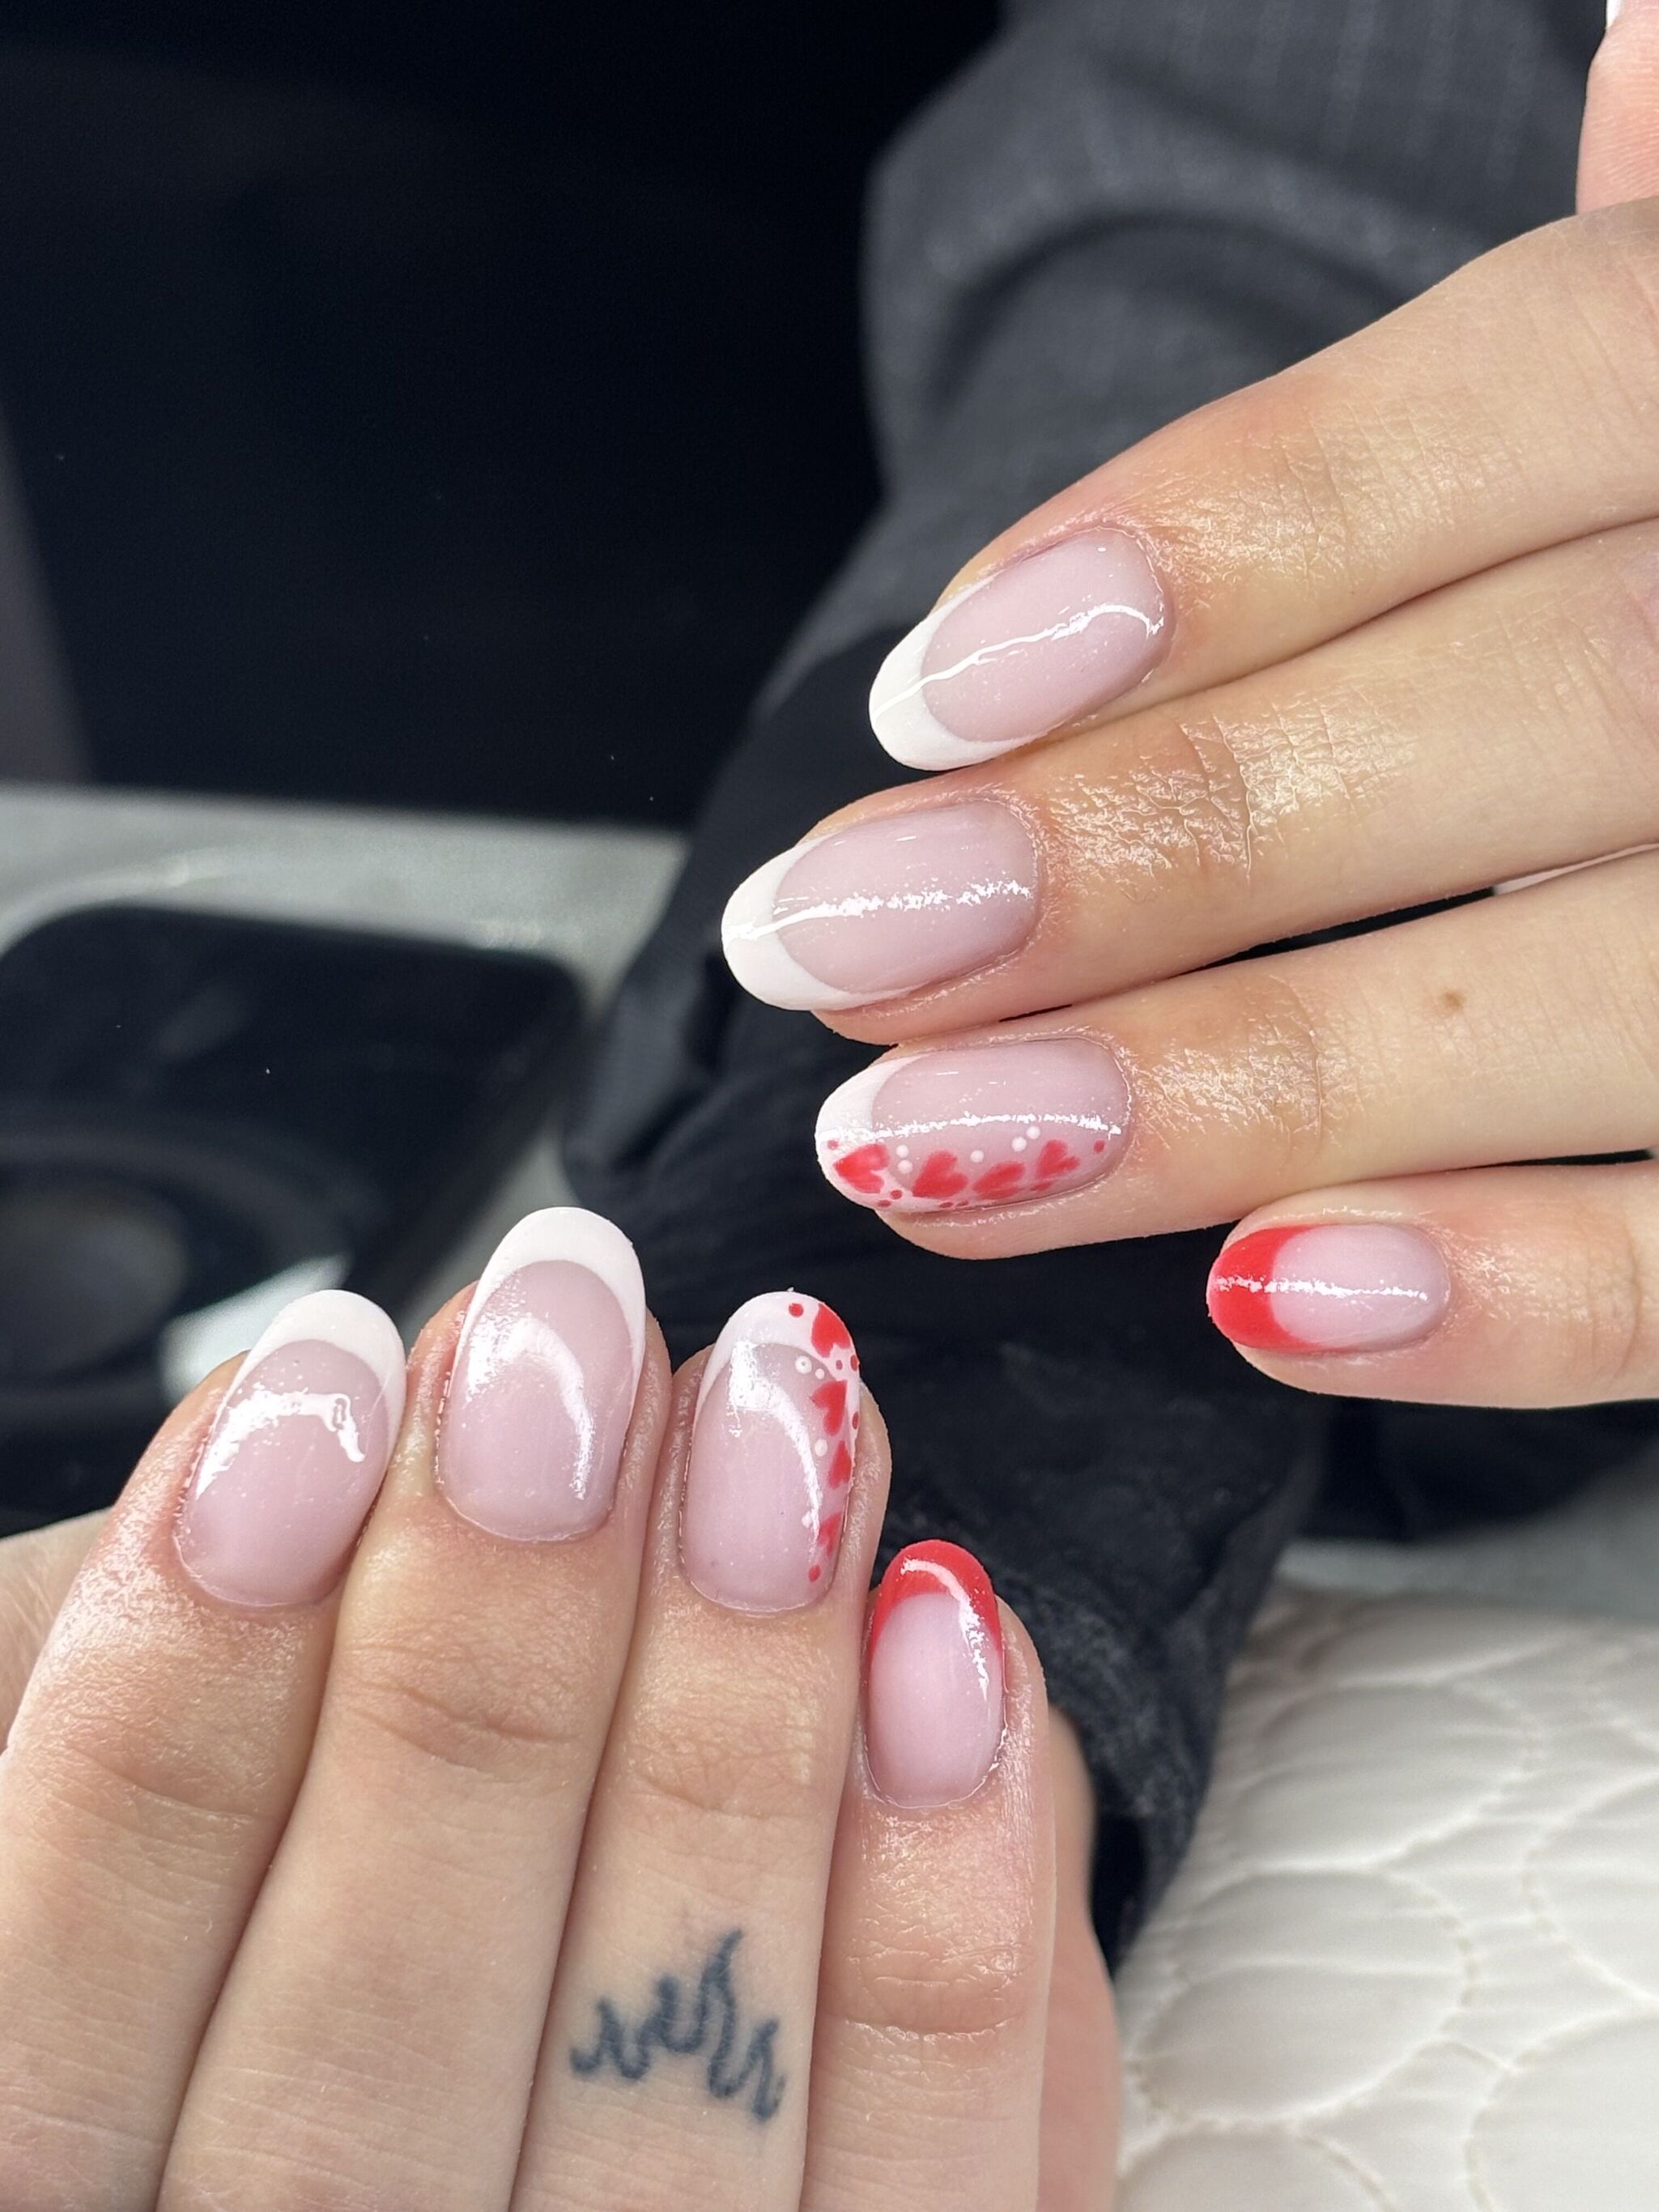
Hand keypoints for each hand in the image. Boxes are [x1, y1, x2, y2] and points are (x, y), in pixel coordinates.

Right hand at [0, 1211, 1114, 2210]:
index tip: (325, 1378)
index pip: (69, 1982)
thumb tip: (308, 1434)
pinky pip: (925, 2192)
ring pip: (666, 2091)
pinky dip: (946, 1914)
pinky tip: (945, 1639)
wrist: (501, 2116)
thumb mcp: (119, 1795)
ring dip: (738, 1711)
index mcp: (71, 2207)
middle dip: (488, 1642)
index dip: (192, 1667)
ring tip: (780, 1409)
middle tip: (574, 1341)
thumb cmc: (280, 1918)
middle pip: (374, 2043)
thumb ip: (168, 1679)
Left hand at [722, 30, 1658, 1413]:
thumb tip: (1630, 58)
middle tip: (844, 947)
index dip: (1227, 541)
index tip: (925, 696)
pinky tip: (1261, 1305)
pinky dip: (1515, 1294)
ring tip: (925, 1146)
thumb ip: (1588, 353)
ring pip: (1604, 986)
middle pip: (1532, 710)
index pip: (1521, 409)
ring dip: (1240, 1083)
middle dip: (1151, 844)